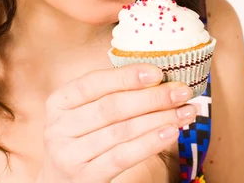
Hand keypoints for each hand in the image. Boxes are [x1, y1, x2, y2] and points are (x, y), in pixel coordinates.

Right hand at [35, 63, 196, 182]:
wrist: (59, 182)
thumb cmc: (81, 137)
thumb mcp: (83, 112)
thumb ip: (109, 94)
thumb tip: (155, 76)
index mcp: (59, 101)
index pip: (94, 83)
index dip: (126, 76)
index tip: (157, 72)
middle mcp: (59, 127)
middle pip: (112, 107)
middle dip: (152, 97)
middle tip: (182, 91)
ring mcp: (70, 154)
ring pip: (122, 131)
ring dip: (158, 119)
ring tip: (184, 112)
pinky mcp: (86, 177)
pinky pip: (123, 157)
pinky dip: (149, 143)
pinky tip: (170, 133)